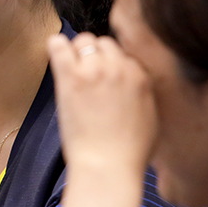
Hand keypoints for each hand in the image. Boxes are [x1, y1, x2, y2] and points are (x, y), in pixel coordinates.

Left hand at [47, 33, 155, 172]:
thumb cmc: (130, 153)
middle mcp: (120, 67)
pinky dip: (56, 47)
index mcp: (141, 76)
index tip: (104, 79)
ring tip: (72, 70)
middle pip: (104, 43)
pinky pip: (59, 46)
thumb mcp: (151, 118)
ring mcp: (95, 70)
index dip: (112, 65)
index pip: (124, 54)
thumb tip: (135, 87)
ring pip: (84, 41)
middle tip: (86, 76)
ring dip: (77, 52)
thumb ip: (143, 94)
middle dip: (95, 56)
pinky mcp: (72, 77)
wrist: (108, 166)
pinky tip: (56, 54)